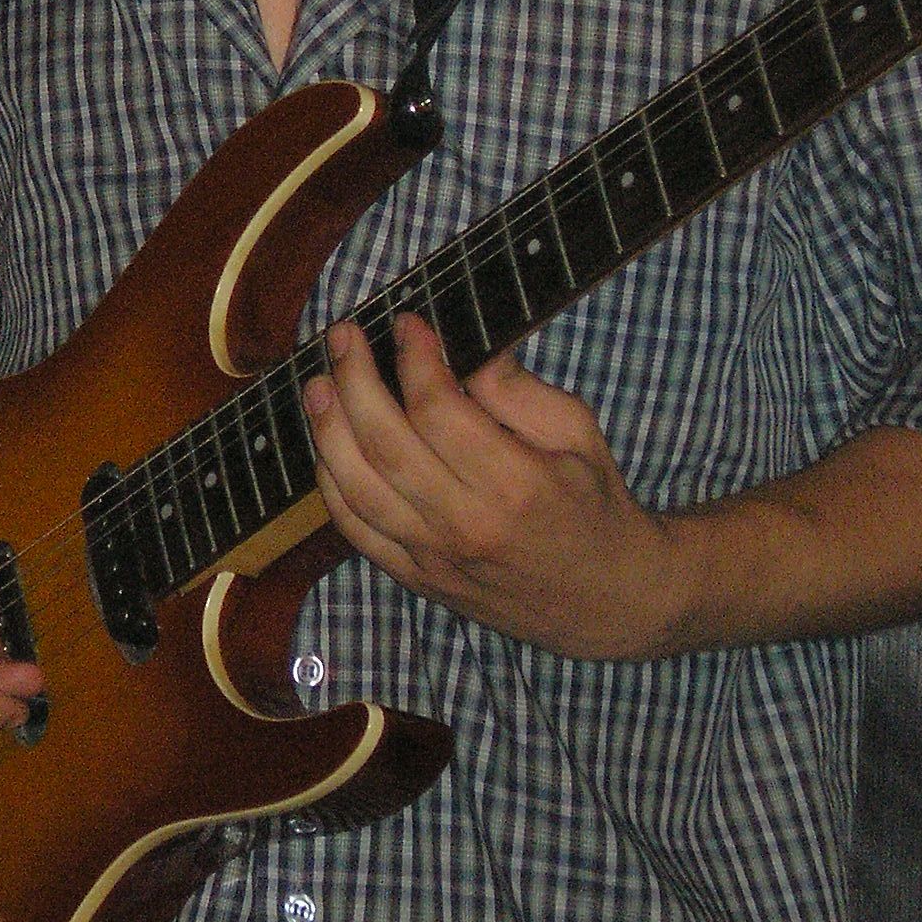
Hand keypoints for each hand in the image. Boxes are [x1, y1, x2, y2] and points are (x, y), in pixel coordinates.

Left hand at [302, 314, 669, 657]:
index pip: (438, 409)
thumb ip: (516, 390)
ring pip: (357, 488)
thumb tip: (460, 346)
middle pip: (386, 444)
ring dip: (328, 429)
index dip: (414, 357)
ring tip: (317, 382)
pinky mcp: (417, 578)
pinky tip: (326, 443)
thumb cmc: (592, 504)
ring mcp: (435, 558)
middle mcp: (466, 525)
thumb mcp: (576, 432)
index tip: (406, 322)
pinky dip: (330, 485)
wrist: (604, 600)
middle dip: (355, 378)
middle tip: (344, 335)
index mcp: (515, 484)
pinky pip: (356, 530)